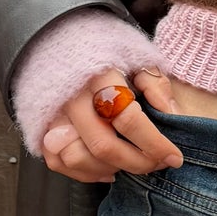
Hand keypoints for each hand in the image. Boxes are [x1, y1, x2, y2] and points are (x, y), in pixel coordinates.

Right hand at [42, 66, 182, 183]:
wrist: (65, 42)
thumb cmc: (109, 55)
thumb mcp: (138, 59)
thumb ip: (156, 84)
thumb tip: (171, 114)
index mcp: (99, 74)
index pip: (128, 118)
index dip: (154, 143)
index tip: (174, 156)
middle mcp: (71, 95)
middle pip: (103, 145)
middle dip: (137, 163)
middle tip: (158, 163)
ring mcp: (52, 113)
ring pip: (77, 157)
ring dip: (110, 168)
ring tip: (133, 163)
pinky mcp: (42, 126)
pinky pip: (58, 162)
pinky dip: (85, 173)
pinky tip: (109, 168)